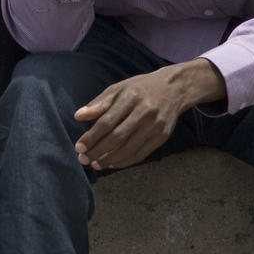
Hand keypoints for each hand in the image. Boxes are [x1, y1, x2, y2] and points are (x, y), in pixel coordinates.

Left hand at [72, 61, 221, 171]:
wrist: (174, 89)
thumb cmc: (141, 88)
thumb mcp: (119, 88)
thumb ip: (99, 103)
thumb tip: (78, 116)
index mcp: (131, 97)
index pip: (107, 121)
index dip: (92, 137)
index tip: (79, 147)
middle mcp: (145, 112)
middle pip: (117, 137)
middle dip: (98, 151)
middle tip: (84, 159)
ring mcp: (155, 126)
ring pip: (129, 149)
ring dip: (110, 160)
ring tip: (95, 164)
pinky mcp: (162, 137)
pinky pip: (141, 154)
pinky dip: (125, 161)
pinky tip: (112, 163)